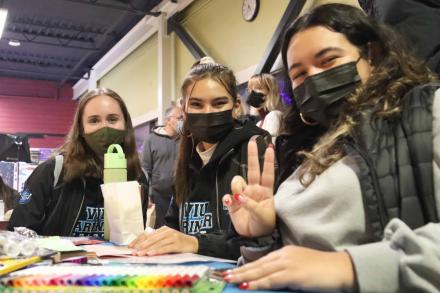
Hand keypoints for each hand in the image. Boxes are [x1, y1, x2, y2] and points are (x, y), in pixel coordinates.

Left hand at [128, 226, 197, 255]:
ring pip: (157, 243)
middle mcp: (167, 231)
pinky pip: (165, 248)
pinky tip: (151, 254)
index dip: (138, 240)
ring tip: (139, 254)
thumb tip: (141, 247)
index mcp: (163, 229)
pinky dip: (157, 251)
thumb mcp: (166, 239)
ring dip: (147, 249)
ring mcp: (172, 237)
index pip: (148, 234)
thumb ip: (157, 241)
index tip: (130, 246)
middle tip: (133, 252)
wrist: (193, 243)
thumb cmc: (178, 243)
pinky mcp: (177, 243)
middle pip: (151, 239)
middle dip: (141, 246)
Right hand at [222, 139, 275, 236]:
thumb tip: (239, 196)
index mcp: (265, 191)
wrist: (254, 237)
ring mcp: (243, 195)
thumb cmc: (264, 225)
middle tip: (251, 142)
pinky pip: (228, 196)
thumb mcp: (262, 215)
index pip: (268, 173)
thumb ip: (251, 205)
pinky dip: (228, 199)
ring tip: (239, 199)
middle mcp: (254, 190)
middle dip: (252, 155)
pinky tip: (230, 203)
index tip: (269, 147)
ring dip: (236, 186)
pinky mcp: (233, 204)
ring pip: (237, 181)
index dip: (268, 161)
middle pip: (252, 170)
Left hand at [223, 245, 354, 290]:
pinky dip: (257, 283)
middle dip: (240, 270)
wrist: (341, 268)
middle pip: (257, 264)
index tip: (234, 270)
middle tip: (224, 274)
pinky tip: (247, 286)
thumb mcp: (300, 267)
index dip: (246, 266)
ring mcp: (288, 264)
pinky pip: (270, 280)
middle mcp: (284, 255)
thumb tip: (271, 280)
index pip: (261, 260)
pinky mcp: (293, 274)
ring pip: (260, 271)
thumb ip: (285, 272)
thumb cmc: (323, 270)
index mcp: (285, 252)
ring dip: (243, 276)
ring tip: (230, 279)